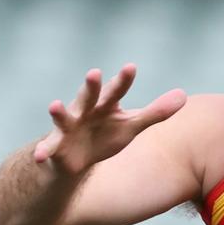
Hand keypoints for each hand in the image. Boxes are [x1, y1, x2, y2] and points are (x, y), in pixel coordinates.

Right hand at [34, 64, 185, 174]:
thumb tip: (184, 95)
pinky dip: (43, 151)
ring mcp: (68, 127)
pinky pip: (48, 149)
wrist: (76, 157)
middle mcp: (85, 111)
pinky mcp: (55, 146)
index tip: (131, 67)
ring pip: (63, 118)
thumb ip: (155, 112)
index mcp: (105, 104)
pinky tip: (40, 156)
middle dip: (90, 86)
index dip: (123, 80)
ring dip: (58, 112)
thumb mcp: (132, 125)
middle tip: (94, 72)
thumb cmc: (106, 134)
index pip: (116, 90)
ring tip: (54, 105)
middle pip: (88, 97)